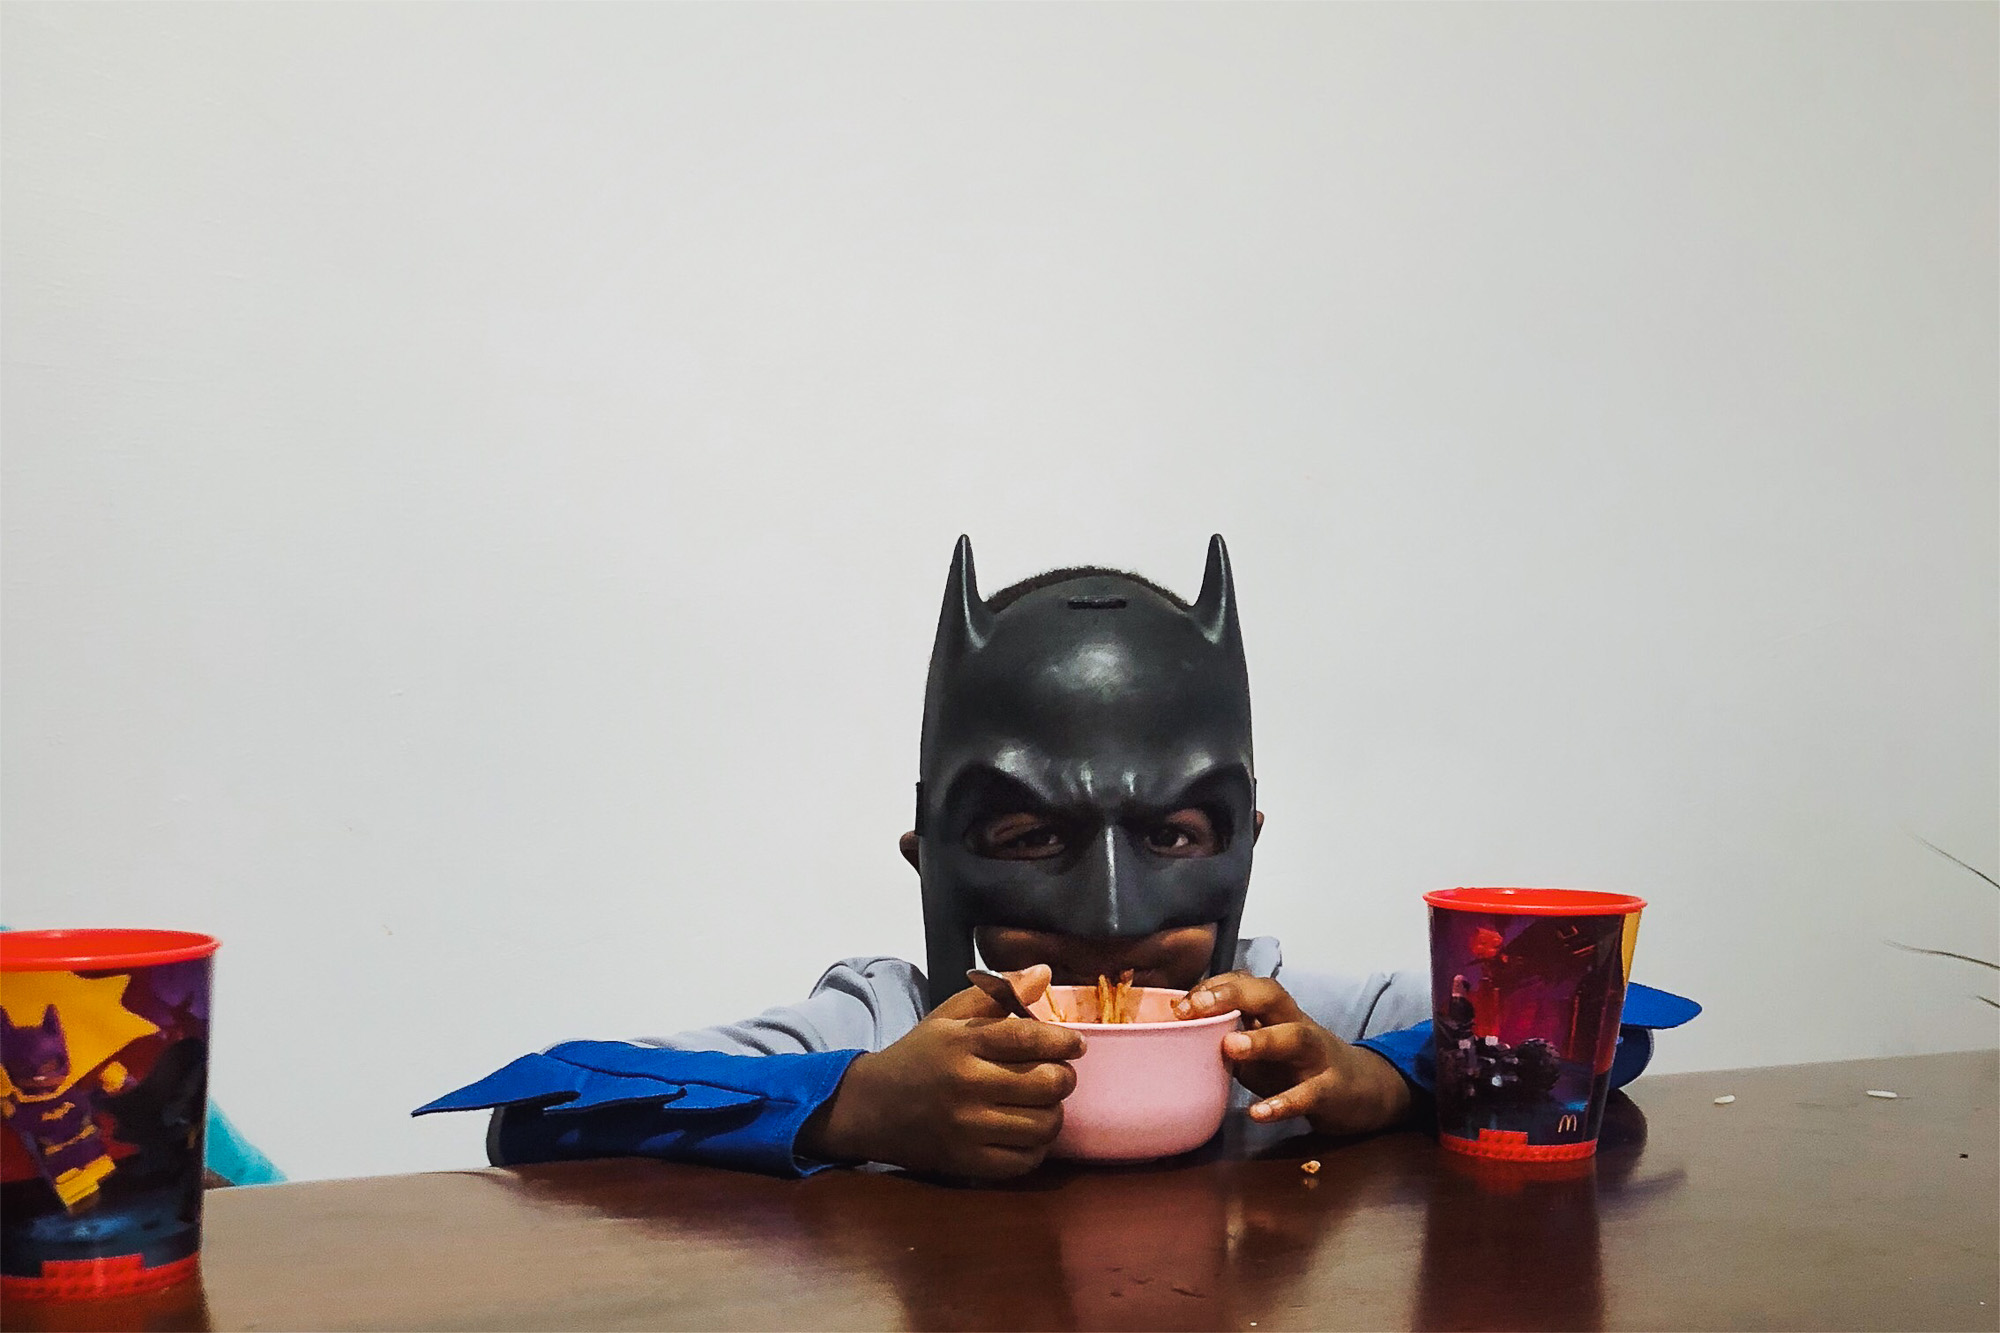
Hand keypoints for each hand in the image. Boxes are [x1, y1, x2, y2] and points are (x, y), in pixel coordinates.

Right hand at [800, 964, 1084, 1178]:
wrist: (871, 1108)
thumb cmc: (919, 1055)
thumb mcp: (949, 1015)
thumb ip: (998, 993)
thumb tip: (1044, 973)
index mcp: (963, 1041)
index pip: (1030, 1038)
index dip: (1065, 1041)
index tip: (1076, 1044)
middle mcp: (966, 1084)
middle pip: (1047, 1084)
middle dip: (1064, 1077)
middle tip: (1057, 1073)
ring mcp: (967, 1128)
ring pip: (1043, 1125)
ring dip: (1053, 1112)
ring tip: (1042, 1102)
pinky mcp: (967, 1162)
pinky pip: (1026, 1160)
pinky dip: (1037, 1146)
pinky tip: (1027, 1130)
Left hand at [1173, 973, 1410, 1135]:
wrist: (1364, 1091)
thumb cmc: (1298, 1068)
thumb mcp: (1263, 1052)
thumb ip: (1230, 1042)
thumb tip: (1178, 1039)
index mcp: (1277, 1014)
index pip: (1247, 983)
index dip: (1214, 987)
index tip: (1179, 1004)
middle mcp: (1297, 1025)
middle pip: (1271, 995)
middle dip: (1233, 994)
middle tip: (1196, 1007)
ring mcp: (1318, 1056)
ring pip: (1295, 1036)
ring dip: (1262, 1040)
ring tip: (1230, 1046)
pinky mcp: (1332, 1090)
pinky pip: (1309, 1093)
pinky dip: (1283, 1103)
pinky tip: (1259, 1112)